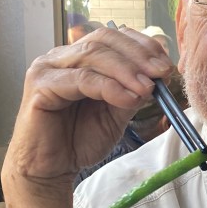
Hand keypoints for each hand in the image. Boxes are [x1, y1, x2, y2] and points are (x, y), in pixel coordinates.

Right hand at [3, 26, 173, 186]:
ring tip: (148, 88)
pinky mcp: (41, 86)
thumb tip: (154, 78)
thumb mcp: (115, 115)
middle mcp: (60, 57)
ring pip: (93, 55)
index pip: (112, 37)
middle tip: (162, 72)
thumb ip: (131, 93)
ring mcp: (47, 68)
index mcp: (78, 58)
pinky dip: (109, 87)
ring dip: (126, 70)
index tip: (166, 64)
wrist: (50, 170)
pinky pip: (81, 79)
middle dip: (137, 55)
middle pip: (103, 40)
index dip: (141, 45)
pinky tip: (128, 99)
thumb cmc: (78, 141)